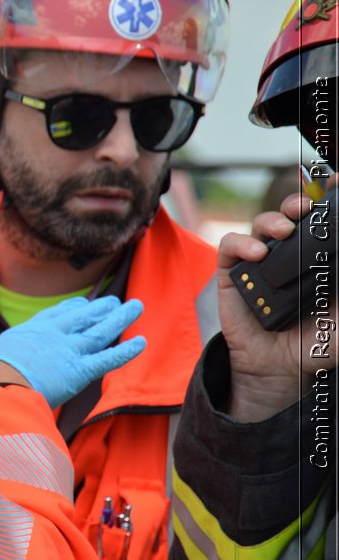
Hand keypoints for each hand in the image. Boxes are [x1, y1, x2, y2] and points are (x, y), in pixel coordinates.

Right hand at [0, 296, 145, 407]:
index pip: (56, 315)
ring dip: (120, 318)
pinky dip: (126, 351)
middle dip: (100, 308)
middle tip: (114, 301)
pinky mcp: (79, 371)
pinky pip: (108, 359)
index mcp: (29, 332)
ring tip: (135, 306)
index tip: (82, 303)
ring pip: (100, 331)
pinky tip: (141, 342)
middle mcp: (51, 336)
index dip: (72, 308)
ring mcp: (67, 351)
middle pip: (82, 317)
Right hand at [217, 191, 335, 420]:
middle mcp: (288, 258)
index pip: (320, 225)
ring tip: (284, 230)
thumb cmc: (315, 346)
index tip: (336, 186)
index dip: (326, 199)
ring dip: (272, 220)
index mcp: (317, 261)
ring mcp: (259, 265)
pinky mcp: (233, 276)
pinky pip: (230, 247)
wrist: (280, 373)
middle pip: (290, 216)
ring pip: (261, 225)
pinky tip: (258, 253)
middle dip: (298, 203)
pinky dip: (242, 243)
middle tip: (308, 208)